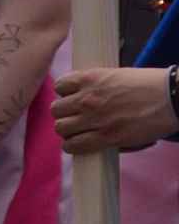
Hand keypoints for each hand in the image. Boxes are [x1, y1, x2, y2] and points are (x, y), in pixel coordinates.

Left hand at [55, 65, 176, 154]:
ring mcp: (95, 118)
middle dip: (65, 114)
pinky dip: (73, 147)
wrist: (172, 98)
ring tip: (78, 132)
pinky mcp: (106, 136)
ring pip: (61, 128)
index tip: (72, 98)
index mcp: (92, 78)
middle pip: (56, 110)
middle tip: (76, 118)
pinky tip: (80, 144)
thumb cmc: (152, 86)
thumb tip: (83, 97)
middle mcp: (88, 98)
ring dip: (68, 131)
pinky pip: (74, 145)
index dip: (65, 94)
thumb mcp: (119, 76)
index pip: (60, 86)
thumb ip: (99, 85)